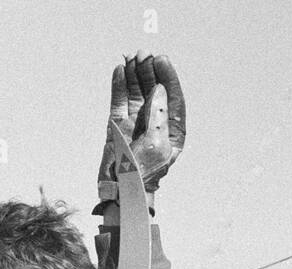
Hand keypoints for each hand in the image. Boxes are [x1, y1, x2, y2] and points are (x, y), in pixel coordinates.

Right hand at [97, 51, 185, 202]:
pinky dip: (119, 85)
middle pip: (154, 91)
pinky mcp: (117, 125)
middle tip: (143, 54)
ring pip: (136, 92)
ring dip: (134, 74)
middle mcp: (154, 123)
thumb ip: (159, 116)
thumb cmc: (142, 173)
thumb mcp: (157, 145)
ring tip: (130, 57)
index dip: (167, 77)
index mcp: (172, 130)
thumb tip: (159, 90)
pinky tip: (119, 71)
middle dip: (149, 71)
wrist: (119, 191)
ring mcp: (135, 123)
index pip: (173, 98)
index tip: (161, 60)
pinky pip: (119, 100)